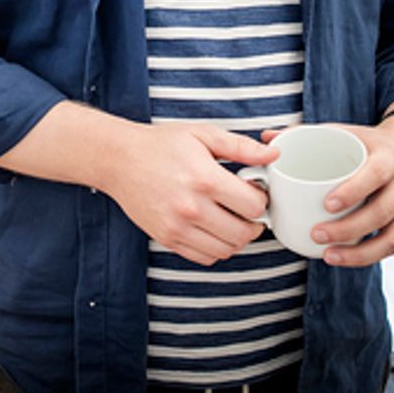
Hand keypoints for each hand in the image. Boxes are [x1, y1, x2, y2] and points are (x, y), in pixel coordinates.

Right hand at [100, 122, 276, 265]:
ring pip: (226, 250)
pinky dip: (216, 248)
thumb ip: (241, 147)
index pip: (253, 206)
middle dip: (254, 223)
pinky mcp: (167, 239)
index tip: (254, 191)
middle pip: (244, 233)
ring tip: (231, 219)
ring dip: (236, 238)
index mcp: (204, 178)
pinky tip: (212, 228)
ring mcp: (177, 227)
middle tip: (247, 209)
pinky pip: (205, 258)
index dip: (261, 199)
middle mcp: (191, 207)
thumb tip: (273, 155)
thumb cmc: (161, 144)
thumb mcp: (202, 135)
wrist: (119, 160)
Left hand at [266, 117, 393, 267]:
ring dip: (360, 253)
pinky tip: (345, 258)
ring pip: (392, 237)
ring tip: (329, 256)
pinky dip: (369, 257)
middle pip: (382, 211)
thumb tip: (267, 138)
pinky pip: (393, 246)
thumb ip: (305, 133)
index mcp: (389, 157)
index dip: (353, 190)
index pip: (375, 174)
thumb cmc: (365, 144)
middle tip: (316, 234)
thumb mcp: (342, 132)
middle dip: (348, 228)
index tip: (326, 204)